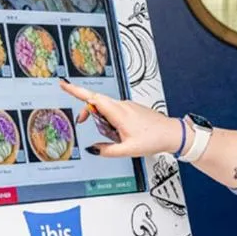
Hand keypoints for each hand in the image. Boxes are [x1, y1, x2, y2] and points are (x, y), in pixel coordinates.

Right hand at [59, 78, 179, 157]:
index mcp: (119, 113)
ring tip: (114, 135)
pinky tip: (122, 133)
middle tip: (82, 122)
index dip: (76, 91)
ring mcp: (128, 106)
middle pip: (97, 102)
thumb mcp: (128, 150)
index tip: (64, 84)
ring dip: (102, 119)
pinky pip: (115, 111)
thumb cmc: (154, 139)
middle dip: (87, 111)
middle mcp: (122, 106)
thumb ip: (107, 151)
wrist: (172, 134)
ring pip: (106, 108)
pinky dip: (111, 120)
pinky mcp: (132, 109)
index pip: (93, 98)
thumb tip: (93, 149)